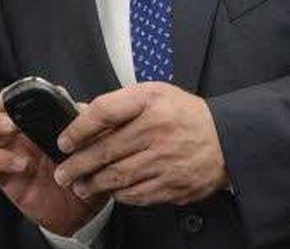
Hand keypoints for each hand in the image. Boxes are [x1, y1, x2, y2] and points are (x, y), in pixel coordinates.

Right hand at [0, 94, 106, 235]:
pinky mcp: (5, 176)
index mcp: (41, 123)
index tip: (32, 90)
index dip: (22, 90)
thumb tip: (83, 109)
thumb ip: (86, 127)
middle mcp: (22, 135)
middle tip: (16, 109)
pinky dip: (0, 159)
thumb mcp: (92, 147)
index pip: (24, 97)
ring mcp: (11, 153)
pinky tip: (21, 164)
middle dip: (4, 103)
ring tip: (12, 129)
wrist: (83, 212)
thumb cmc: (84, 175)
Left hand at [53, 82, 228, 205]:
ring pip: (118, 177)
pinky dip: (119, 194)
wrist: (226, 139)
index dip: (78, 128)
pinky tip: (110, 191)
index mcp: (149, 102)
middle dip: (77, 165)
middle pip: (106, 150)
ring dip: (94, 184)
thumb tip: (80, 113)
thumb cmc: (184, 114)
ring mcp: (166, 160)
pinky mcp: (173, 184)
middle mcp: (157, 130)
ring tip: (80, 185)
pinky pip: (137, 194)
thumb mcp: (153, 94)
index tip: (64, 141)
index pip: (104, 111)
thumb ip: (118, 104)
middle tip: (63, 173)